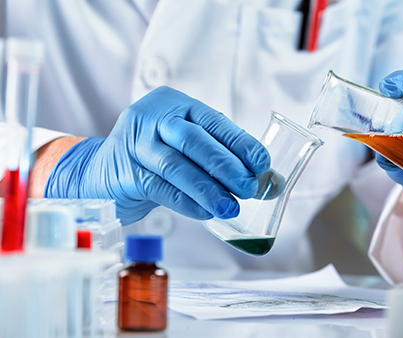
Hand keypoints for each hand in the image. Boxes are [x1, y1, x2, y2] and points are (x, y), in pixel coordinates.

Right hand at [44, 86, 270, 224]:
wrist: (102, 174)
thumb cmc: (156, 160)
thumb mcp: (189, 152)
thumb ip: (226, 163)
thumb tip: (272, 184)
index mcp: (175, 105)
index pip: (214, 121)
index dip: (240, 143)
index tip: (262, 164)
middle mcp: (153, 118)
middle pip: (194, 141)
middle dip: (226, 166)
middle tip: (249, 188)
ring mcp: (135, 143)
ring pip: (177, 166)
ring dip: (208, 189)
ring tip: (230, 207)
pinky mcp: (125, 172)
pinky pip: (160, 188)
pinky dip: (187, 202)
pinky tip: (205, 212)